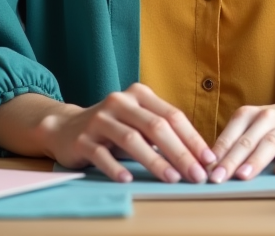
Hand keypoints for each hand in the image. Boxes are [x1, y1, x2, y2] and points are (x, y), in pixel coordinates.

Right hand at [38, 83, 214, 183]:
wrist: (66, 128)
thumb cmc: (113, 127)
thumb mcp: (138, 121)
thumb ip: (163, 131)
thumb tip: (198, 156)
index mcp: (139, 95)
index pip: (172, 116)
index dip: (193, 138)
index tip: (209, 160)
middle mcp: (120, 102)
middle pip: (156, 127)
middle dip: (180, 153)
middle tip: (196, 175)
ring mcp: (99, 119)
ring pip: (131, 139)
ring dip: (155, 160)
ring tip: (172, 178)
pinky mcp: (82, 139)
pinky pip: (101, 154)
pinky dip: (115, 167)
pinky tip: (128, 179)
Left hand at [207, 89, 274, 182]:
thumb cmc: (273, 124)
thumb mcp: (251, 125)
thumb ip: (234, 142)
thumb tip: (210, 166)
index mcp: (247, 115)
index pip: (230, 135)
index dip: (218, 153)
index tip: (206, 170)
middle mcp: (266, 118)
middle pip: (246, 141)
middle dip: (231, 160)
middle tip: (218, 178)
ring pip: (269, 144)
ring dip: (255, 160)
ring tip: (243, 176)